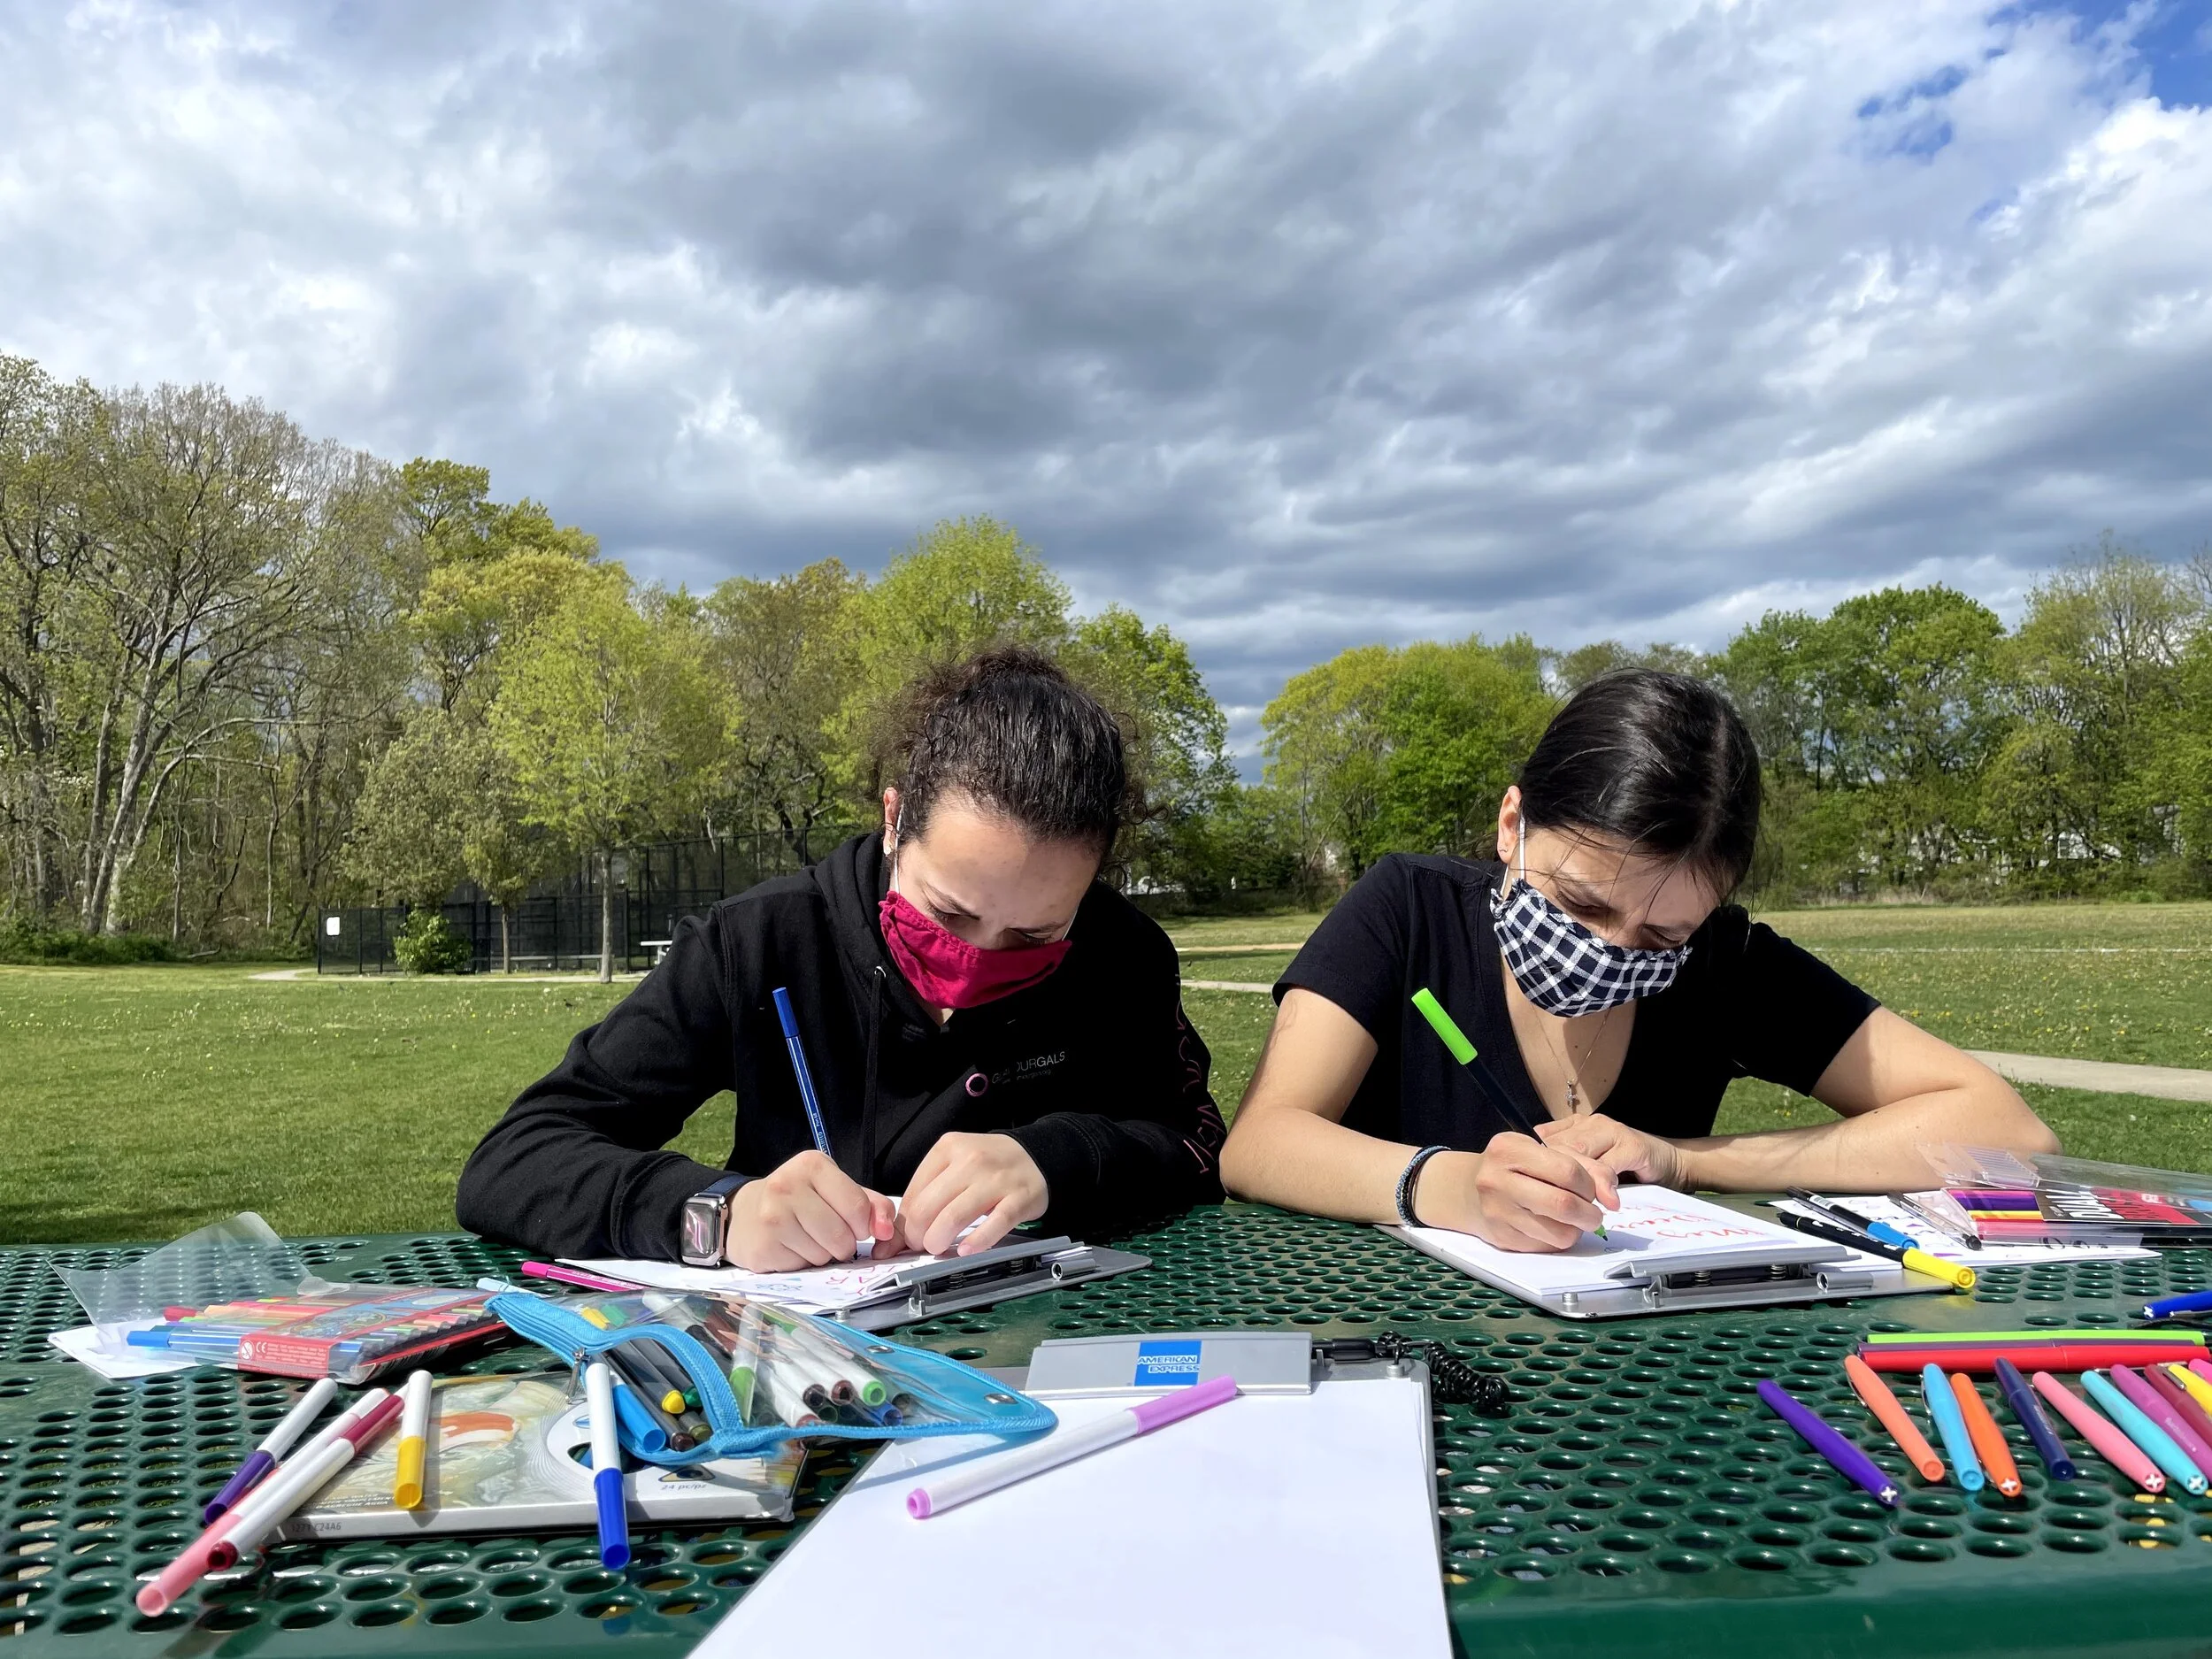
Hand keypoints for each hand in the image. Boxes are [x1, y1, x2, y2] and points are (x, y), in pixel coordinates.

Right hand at [723, 1151, 897, 1270]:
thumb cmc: (799, 1200)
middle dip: (844, 1244)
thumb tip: (887, 1231)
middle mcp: (787, 1186)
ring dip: (824, 1255)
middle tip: (830, 1236)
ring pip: (823, 1255)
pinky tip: (791, 1248)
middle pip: (841, 1235)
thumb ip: (870, 1205)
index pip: (857, 1206)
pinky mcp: (762, 1247)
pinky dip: (803, 1263)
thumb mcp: (835, 1190)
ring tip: (808, 1239)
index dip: (864, 1225)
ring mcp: (771, 1217)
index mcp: (812, 1165)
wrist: (744, 1214)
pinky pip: (802, 1267)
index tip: (857, 1227)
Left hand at [897, 1132, 1049, 1256]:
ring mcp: (996, 1179)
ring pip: (954, 1216)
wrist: (1035, 1155)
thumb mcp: (953, 1165)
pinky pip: (995, 1223)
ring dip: (938, 1241)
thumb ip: (925, 1195)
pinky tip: (967, 1250)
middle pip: (927, 1207)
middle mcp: (970, 1160)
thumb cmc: (989, 1165)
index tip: (905, 1238)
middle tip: (922, 1245)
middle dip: (917, 1236)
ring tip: (939, 1249)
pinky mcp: (1020, 1198)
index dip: (904, 1223)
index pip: (913, 1194)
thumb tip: (893, 1237)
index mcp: (948, 1149)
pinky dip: (977, 1241)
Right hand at [1412, 1132, 1619, 1251]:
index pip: (1568, 1170)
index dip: (1590, 1184)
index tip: (1592, 1190)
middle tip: (1593, 1213)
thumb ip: (1585, 1166)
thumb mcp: (1543, 1151)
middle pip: (1563, 1204)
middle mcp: (1496, 1179)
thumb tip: (1613, 1199)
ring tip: (1573, 1220)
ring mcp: (1497, 1212)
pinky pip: (1546, 1247)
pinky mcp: (1501, 1238)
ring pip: (1559, 1233)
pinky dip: (1559, 1239)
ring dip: (1577, 1230)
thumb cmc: (1514, 1165)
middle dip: (1590, 1213)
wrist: (1466, 1189)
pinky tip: (1552, 1226)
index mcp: (1508, 1148)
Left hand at [1535, 1114, 1687, 1190]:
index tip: (1530, 1187)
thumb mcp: (1590, 1164)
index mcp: (1577, 1126)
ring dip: (1575, 1182)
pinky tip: (1603, 1200)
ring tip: (1575, 1203)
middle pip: (1560, 1147)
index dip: (1536, 1165)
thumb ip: (1565, 1165)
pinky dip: (1602, 1185)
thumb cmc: (1625, 1168)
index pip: (1546, 1140)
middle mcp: (1592, 1124)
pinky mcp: (1633, 1145)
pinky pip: (1609, 1166)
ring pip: (1581, 1154)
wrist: (1672, 1163)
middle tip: (1548, 1199)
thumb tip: (1531, 1179)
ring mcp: (1613, 1131)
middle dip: (1552, 1175)